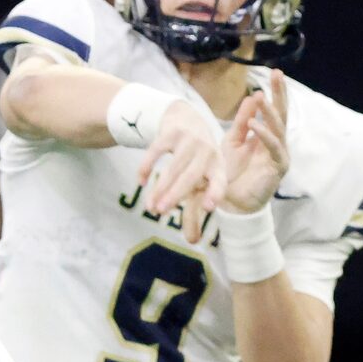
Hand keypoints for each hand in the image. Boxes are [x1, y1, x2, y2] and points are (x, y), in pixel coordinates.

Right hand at [138, 99, 224, 242]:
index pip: (220, 181)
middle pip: (190, 176)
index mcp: (218, 166)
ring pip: (172, 168)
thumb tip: (193, 243)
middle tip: (161, 212)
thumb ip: (195, 210)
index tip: (208, 208)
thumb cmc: (195, 161)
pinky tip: (141, 182)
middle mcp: (207, 152)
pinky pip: (156, 151)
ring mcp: (190, 140)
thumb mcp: (200, 181)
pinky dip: (147, 167)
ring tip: (151, 207)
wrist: (186, 118)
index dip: (215, 193)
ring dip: (159, 188)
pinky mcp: (171, 132)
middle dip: (175, 195)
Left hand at [222, 71, 290, 213]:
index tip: (274, 72)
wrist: (231, 202)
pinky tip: (254, 124)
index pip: (274, 110)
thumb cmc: (231, 172)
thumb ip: (242, 121)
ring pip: (278, 128)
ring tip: (260, 97)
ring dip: (269, 112)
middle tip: (278, 74)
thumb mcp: (233, 141)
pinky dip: (264, 135)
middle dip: (280, 94)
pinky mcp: (278, 167)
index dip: (274, 92)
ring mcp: (280, 155)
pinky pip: (273, 147)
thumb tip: (253, 97)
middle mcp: (277, 143)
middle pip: (282, 114)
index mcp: (267, 135)